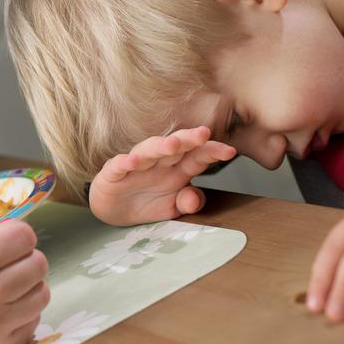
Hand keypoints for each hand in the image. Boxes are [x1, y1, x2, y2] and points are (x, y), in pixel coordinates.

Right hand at [0, 220, 49, 343]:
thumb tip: (8, 236)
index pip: (24, 237)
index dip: (15, 235)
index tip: (5, 241)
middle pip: (38, 264)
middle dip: (22, 258)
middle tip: (4, 264)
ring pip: (41, 295)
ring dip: (25, 287)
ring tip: (2, 287)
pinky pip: (30, 323)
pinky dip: (19, 314)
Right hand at [89, 126, 236, 225]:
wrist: (114, 210)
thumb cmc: (148, 202)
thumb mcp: (173, 208)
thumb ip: (188, 202)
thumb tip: (194, 198)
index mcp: (178, 169)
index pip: (198, 156)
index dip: (213, 151)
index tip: (230, 151)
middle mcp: (159, 162)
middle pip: (176, 146)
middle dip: (189, 139)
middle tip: (203, 133)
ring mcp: (136, 165)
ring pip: (148, 150)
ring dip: (160, 146)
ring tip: (172, 145)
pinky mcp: (113, 173)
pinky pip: (119, 166)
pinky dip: (124, 162)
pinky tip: (132, 162)